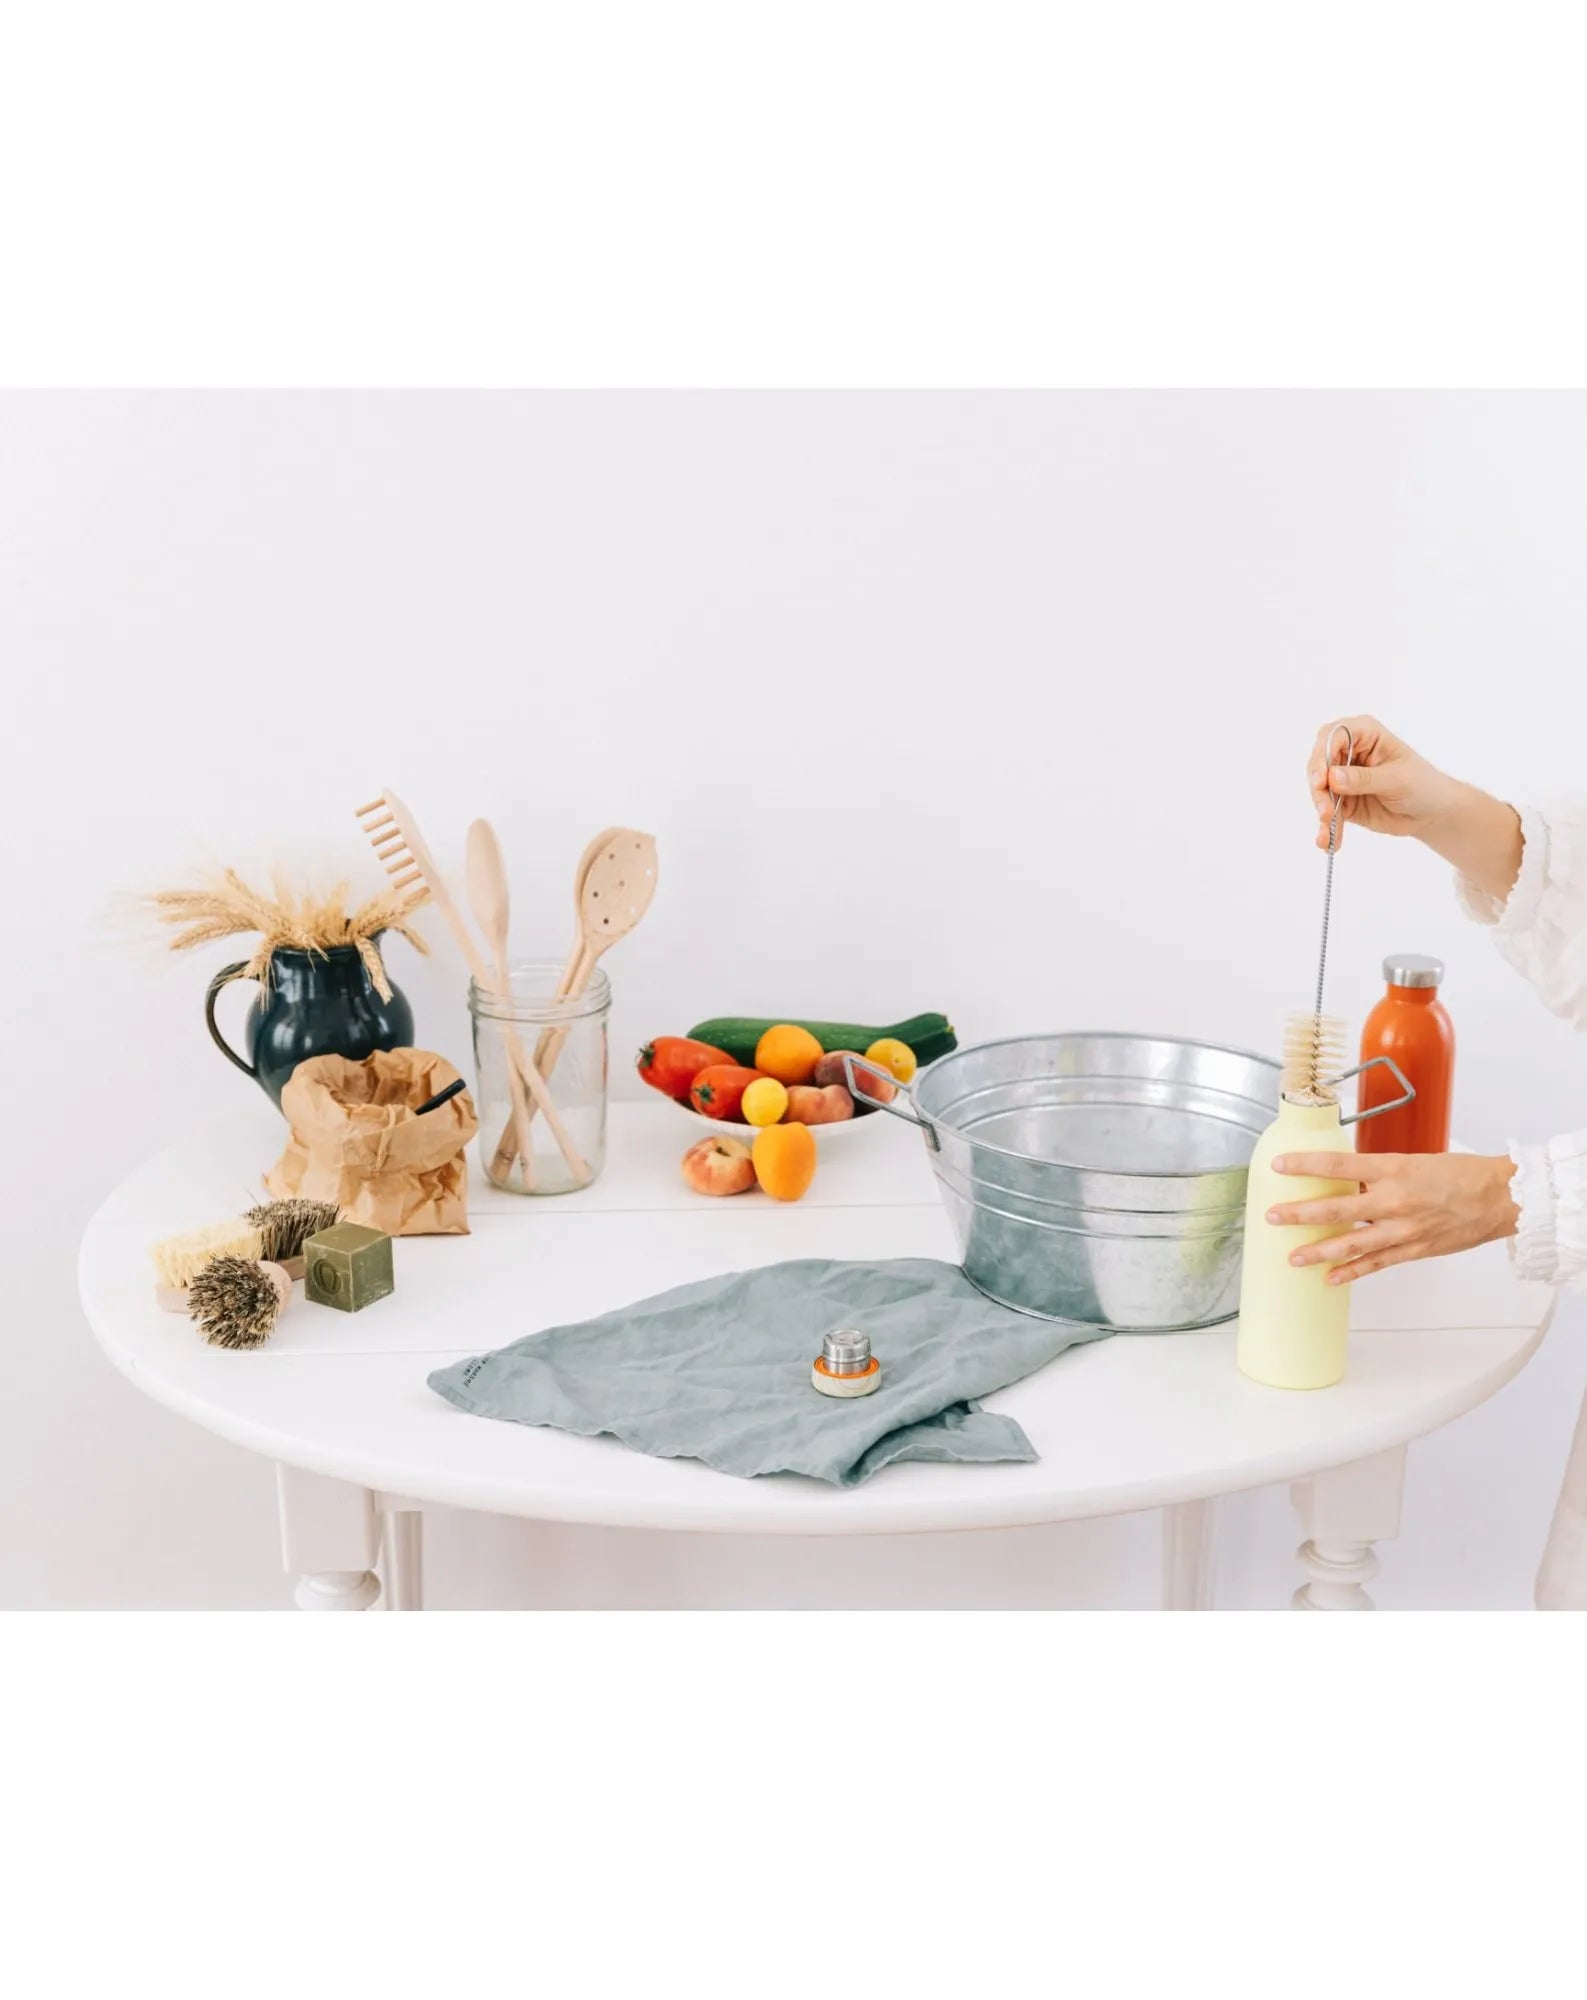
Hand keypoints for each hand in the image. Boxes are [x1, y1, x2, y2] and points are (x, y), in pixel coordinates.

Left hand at [1266, 1150, 1518, 1283]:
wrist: (1499, 1198)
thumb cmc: (1458, 1173)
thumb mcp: (1412, 1160)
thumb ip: (1377, 1173)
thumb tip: (1341, 1179)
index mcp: (1391, 1169)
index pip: (1337, 1165)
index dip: (1304, 1165)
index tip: (1278, 1165)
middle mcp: (1393, 1200)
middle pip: (1335, 1209)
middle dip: (1299, 1214)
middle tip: (1271, 1216)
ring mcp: (1402, 1229)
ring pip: (1351, 1243)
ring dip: (1318, 1251)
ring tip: (1292, 1256)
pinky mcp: (1412, 1250)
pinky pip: (1375, 1264)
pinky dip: (1350, 1272)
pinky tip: (1328, 1279)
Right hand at [1305, 714, 1522, 900]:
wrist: (1431, 813)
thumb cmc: (1423, 785)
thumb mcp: (1397, 780)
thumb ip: (1364, 778)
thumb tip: (1332, 778)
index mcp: (1365, 734)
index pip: (1332, 736)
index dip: (1321, 756)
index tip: (1320, 780)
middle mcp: (1348, 752)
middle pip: (1319, 765)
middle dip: (1319, 790)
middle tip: (1325, 812)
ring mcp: (1343, 778)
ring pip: (1320, 792)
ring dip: (1322, 814)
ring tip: (1327, 835)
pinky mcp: (1342, 801)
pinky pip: (1328, 813)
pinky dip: (1327, 829)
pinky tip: (1329, 842)